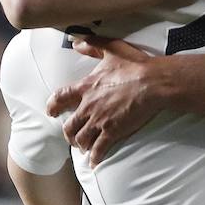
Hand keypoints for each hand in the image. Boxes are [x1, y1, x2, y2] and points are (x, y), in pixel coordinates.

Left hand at [47, 39, 159, 164]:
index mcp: (87, 87)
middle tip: (71, 137)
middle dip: (68, 133)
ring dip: (80, 145)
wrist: (153, 83)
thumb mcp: (112, 49)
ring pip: (82, 139)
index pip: (61, 97)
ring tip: (83, 149)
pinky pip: (99, 149)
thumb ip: (93, 45)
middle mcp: (89, 106)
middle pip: (70, 125)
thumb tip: (76, 41)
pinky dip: (95, 158)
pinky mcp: (113, 132)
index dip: (53, 105)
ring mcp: (100, 121)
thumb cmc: (136, 65)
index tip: (50, 111)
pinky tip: (94, 163)